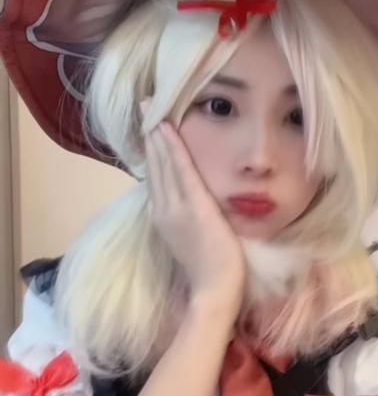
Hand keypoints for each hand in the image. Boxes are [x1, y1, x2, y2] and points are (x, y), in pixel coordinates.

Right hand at [143, 119, 244, 317]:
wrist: (214, 289)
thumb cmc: (210, 268)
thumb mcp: (190, 237)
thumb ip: (186, 217)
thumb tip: (189, 199)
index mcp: (163, 217)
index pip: (155, 177)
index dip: (151, 151)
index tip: (149, 128)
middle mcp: (163, 209)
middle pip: (154, 165)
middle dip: (150, 135)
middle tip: (146, 107)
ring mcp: (175, 207)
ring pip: (163, 163)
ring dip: (158, 134)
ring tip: (153, 109)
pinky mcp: (193, 206)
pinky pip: (181, 170)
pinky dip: (173, 148)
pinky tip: (168, 128)